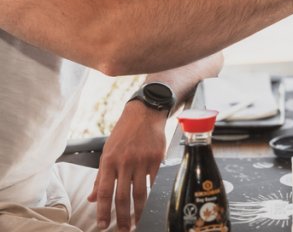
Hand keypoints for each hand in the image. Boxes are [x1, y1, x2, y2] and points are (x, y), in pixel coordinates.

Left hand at [88, 101, 166, 230]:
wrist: (145, 113)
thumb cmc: (124, 133)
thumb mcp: (107, 152)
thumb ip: (101, 176)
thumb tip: (93, 198)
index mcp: (109, 161)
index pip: (105, 192)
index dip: (103, 212)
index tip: (103, 226)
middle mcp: (125, 162)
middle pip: (123, 196)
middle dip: (122, 217)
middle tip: (123, 230)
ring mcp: (142, 160)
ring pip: (141, 193)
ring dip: (139, 211)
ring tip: (137, 222)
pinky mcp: (157, 158)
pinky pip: (155, 182)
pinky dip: (153, 195)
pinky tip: (152, 204)